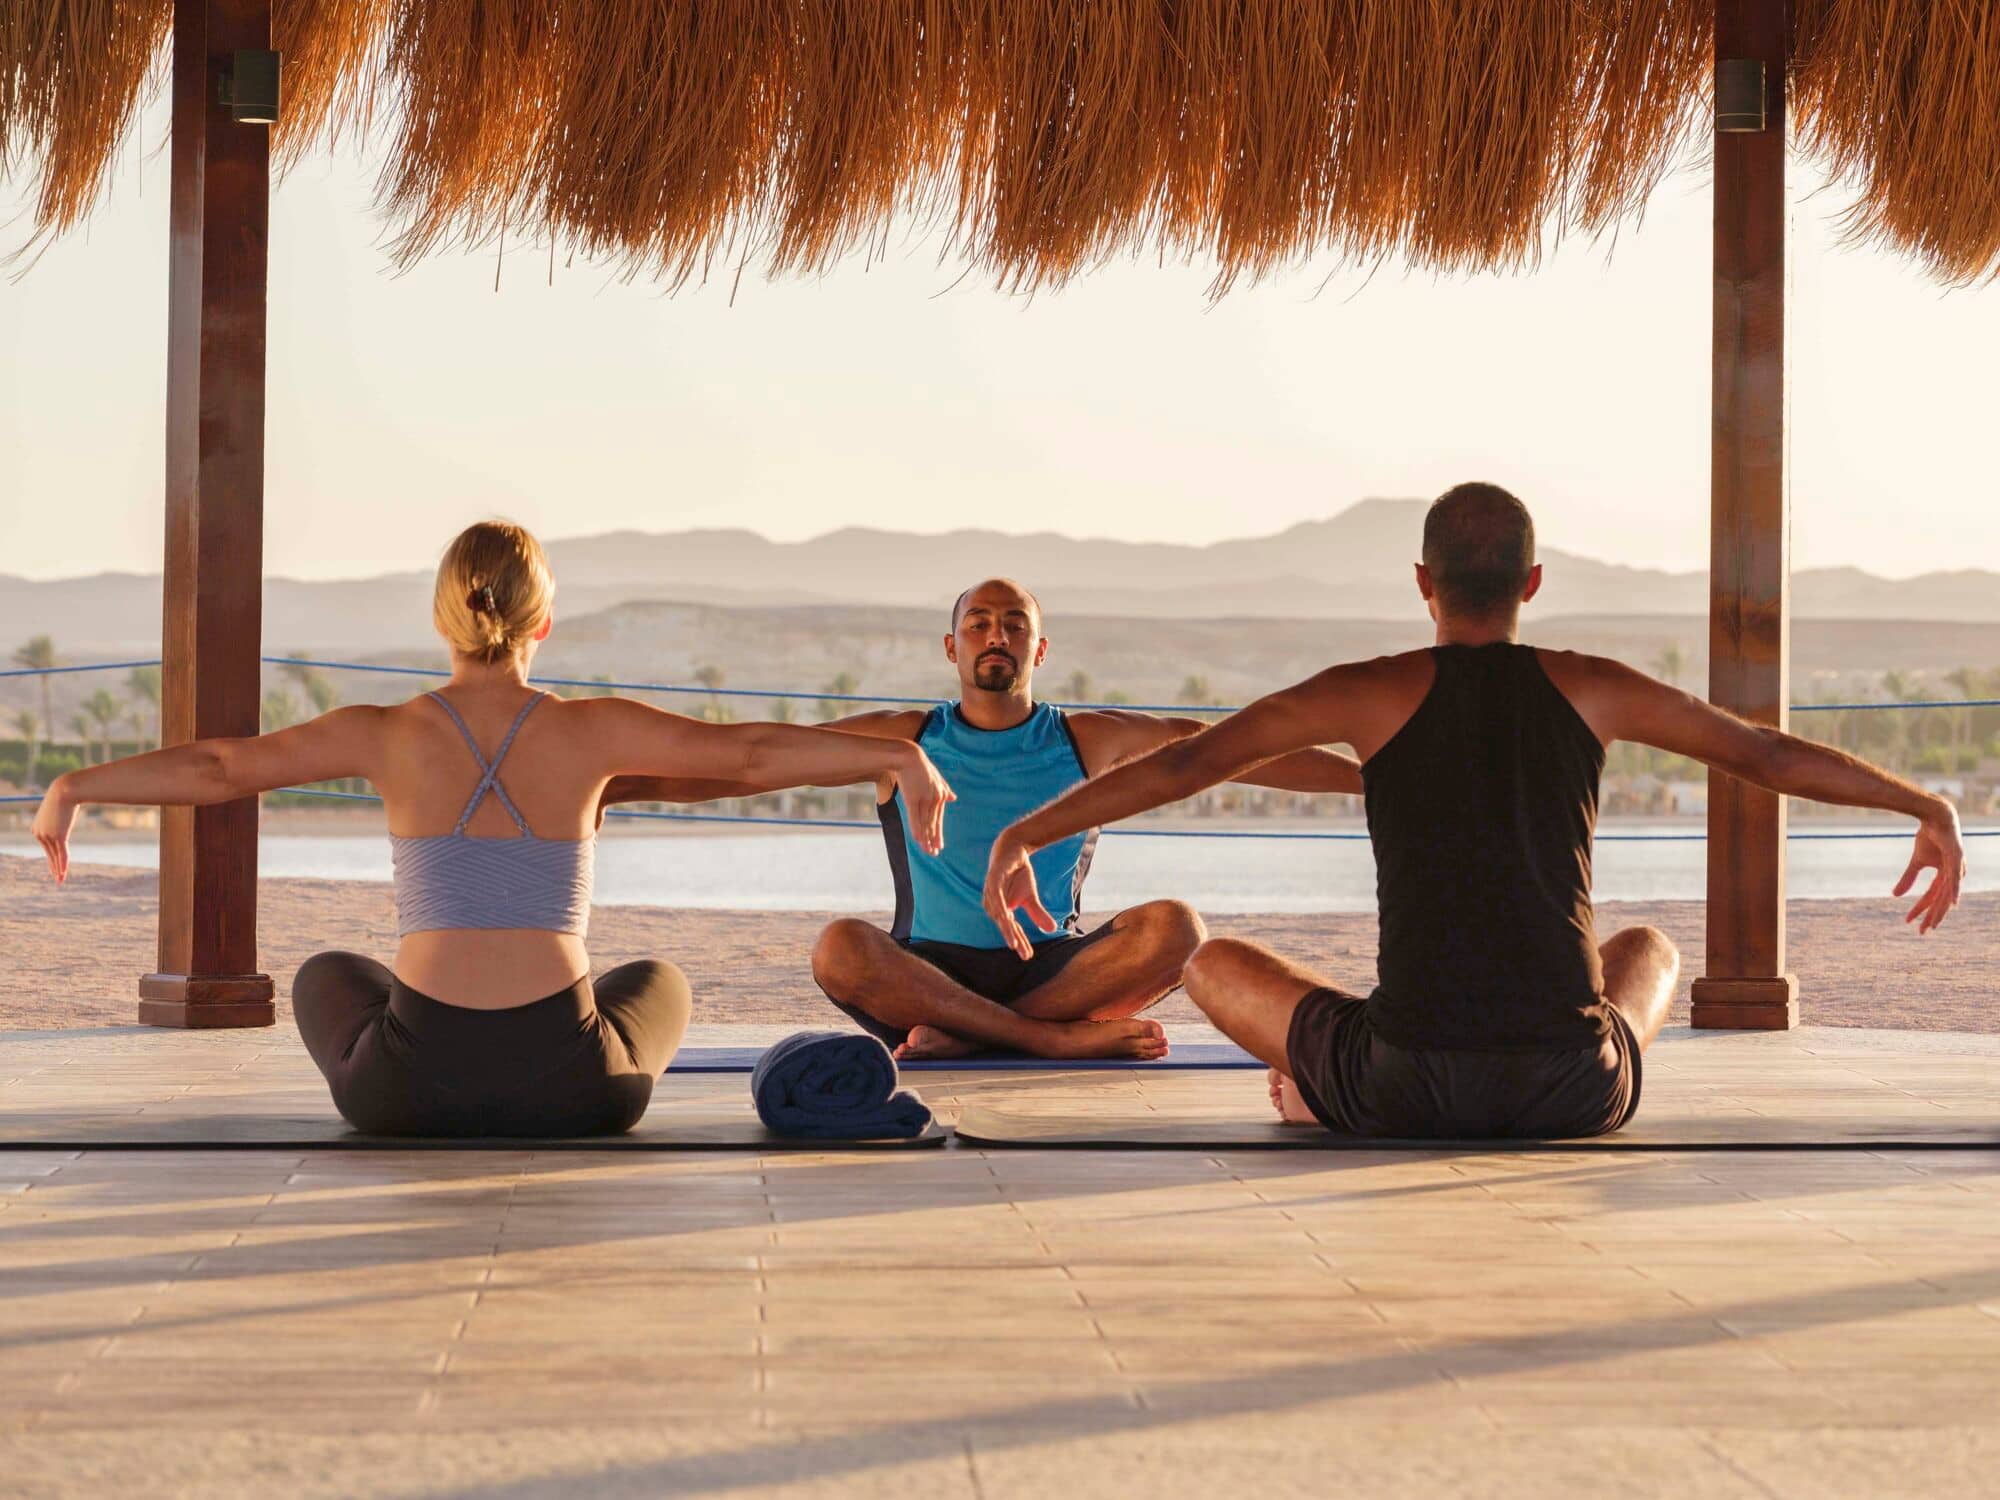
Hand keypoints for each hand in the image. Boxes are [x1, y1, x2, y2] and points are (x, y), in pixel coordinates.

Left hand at [31, 777, 76, 884]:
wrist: (65, 791)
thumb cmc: (62, 799)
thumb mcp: (57, 812)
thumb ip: (57, 820)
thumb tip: (61, 823)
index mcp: (36, 830)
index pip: (46, 847)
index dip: (54, 858)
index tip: (57, 868)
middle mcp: (39, 834)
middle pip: (49, 854)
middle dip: (54, 868)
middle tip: (57, 878)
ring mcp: (48, 836)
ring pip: (56, 856)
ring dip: (59, 870)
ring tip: (60, 880)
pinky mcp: (58, 836)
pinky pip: (62, 853)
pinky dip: (63, 865)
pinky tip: (64, 874)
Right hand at [892, 744, 954, 855]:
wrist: (908, 756)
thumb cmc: (920, 767)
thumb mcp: (937, 778)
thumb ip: (945, 789)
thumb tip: (954, 798)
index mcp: (941, 795)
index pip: (939, 819)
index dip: (938, 833)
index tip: (939, 845)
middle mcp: (935, 799)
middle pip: (933, 823)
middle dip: (934, 839)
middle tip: (935, 853)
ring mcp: (924, 799)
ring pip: (925, 823)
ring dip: (926, 838)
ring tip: (927, 851)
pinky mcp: (913, 798)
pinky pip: (915, 817)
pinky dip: (917, 829)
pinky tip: (918, 840)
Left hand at [982, 832, 1057, 960]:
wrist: (1014, 850)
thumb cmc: (1018, 875)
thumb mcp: (1031, 897)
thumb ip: (1037, 914)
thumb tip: (1053, 930)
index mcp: (1001, 911)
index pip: (1012, 929)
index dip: (1021, 942)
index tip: (1028, 956)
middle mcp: (993, 905)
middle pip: (1006, 926)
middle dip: (1015, 939)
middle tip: (1024, 954)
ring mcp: (991, 893)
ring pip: (1000, 914)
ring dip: (1007, 928)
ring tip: (1014, 943)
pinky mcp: (993, 881)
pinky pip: (996, 896)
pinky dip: (1000, 907)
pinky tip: (1005, 916)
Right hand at [1895, 802, 1966, 934]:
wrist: (1935, 817)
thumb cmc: (1928, 837)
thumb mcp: (1915, 861)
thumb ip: (1908, 878)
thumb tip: (1895, 896)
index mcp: (1944, 876)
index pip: (1931, 897)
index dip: (1920, 909)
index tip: (1908, 921)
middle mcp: (1953, 875)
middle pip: (1941, 901)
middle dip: (1931, 916)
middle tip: (1923, 931)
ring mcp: (1956, 868)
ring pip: (1947, 894)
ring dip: (1940, 910)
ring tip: (1934, 923)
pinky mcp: (1956, 859)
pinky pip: (1955, 879)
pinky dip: (1954, 891)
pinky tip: (1953, 903)